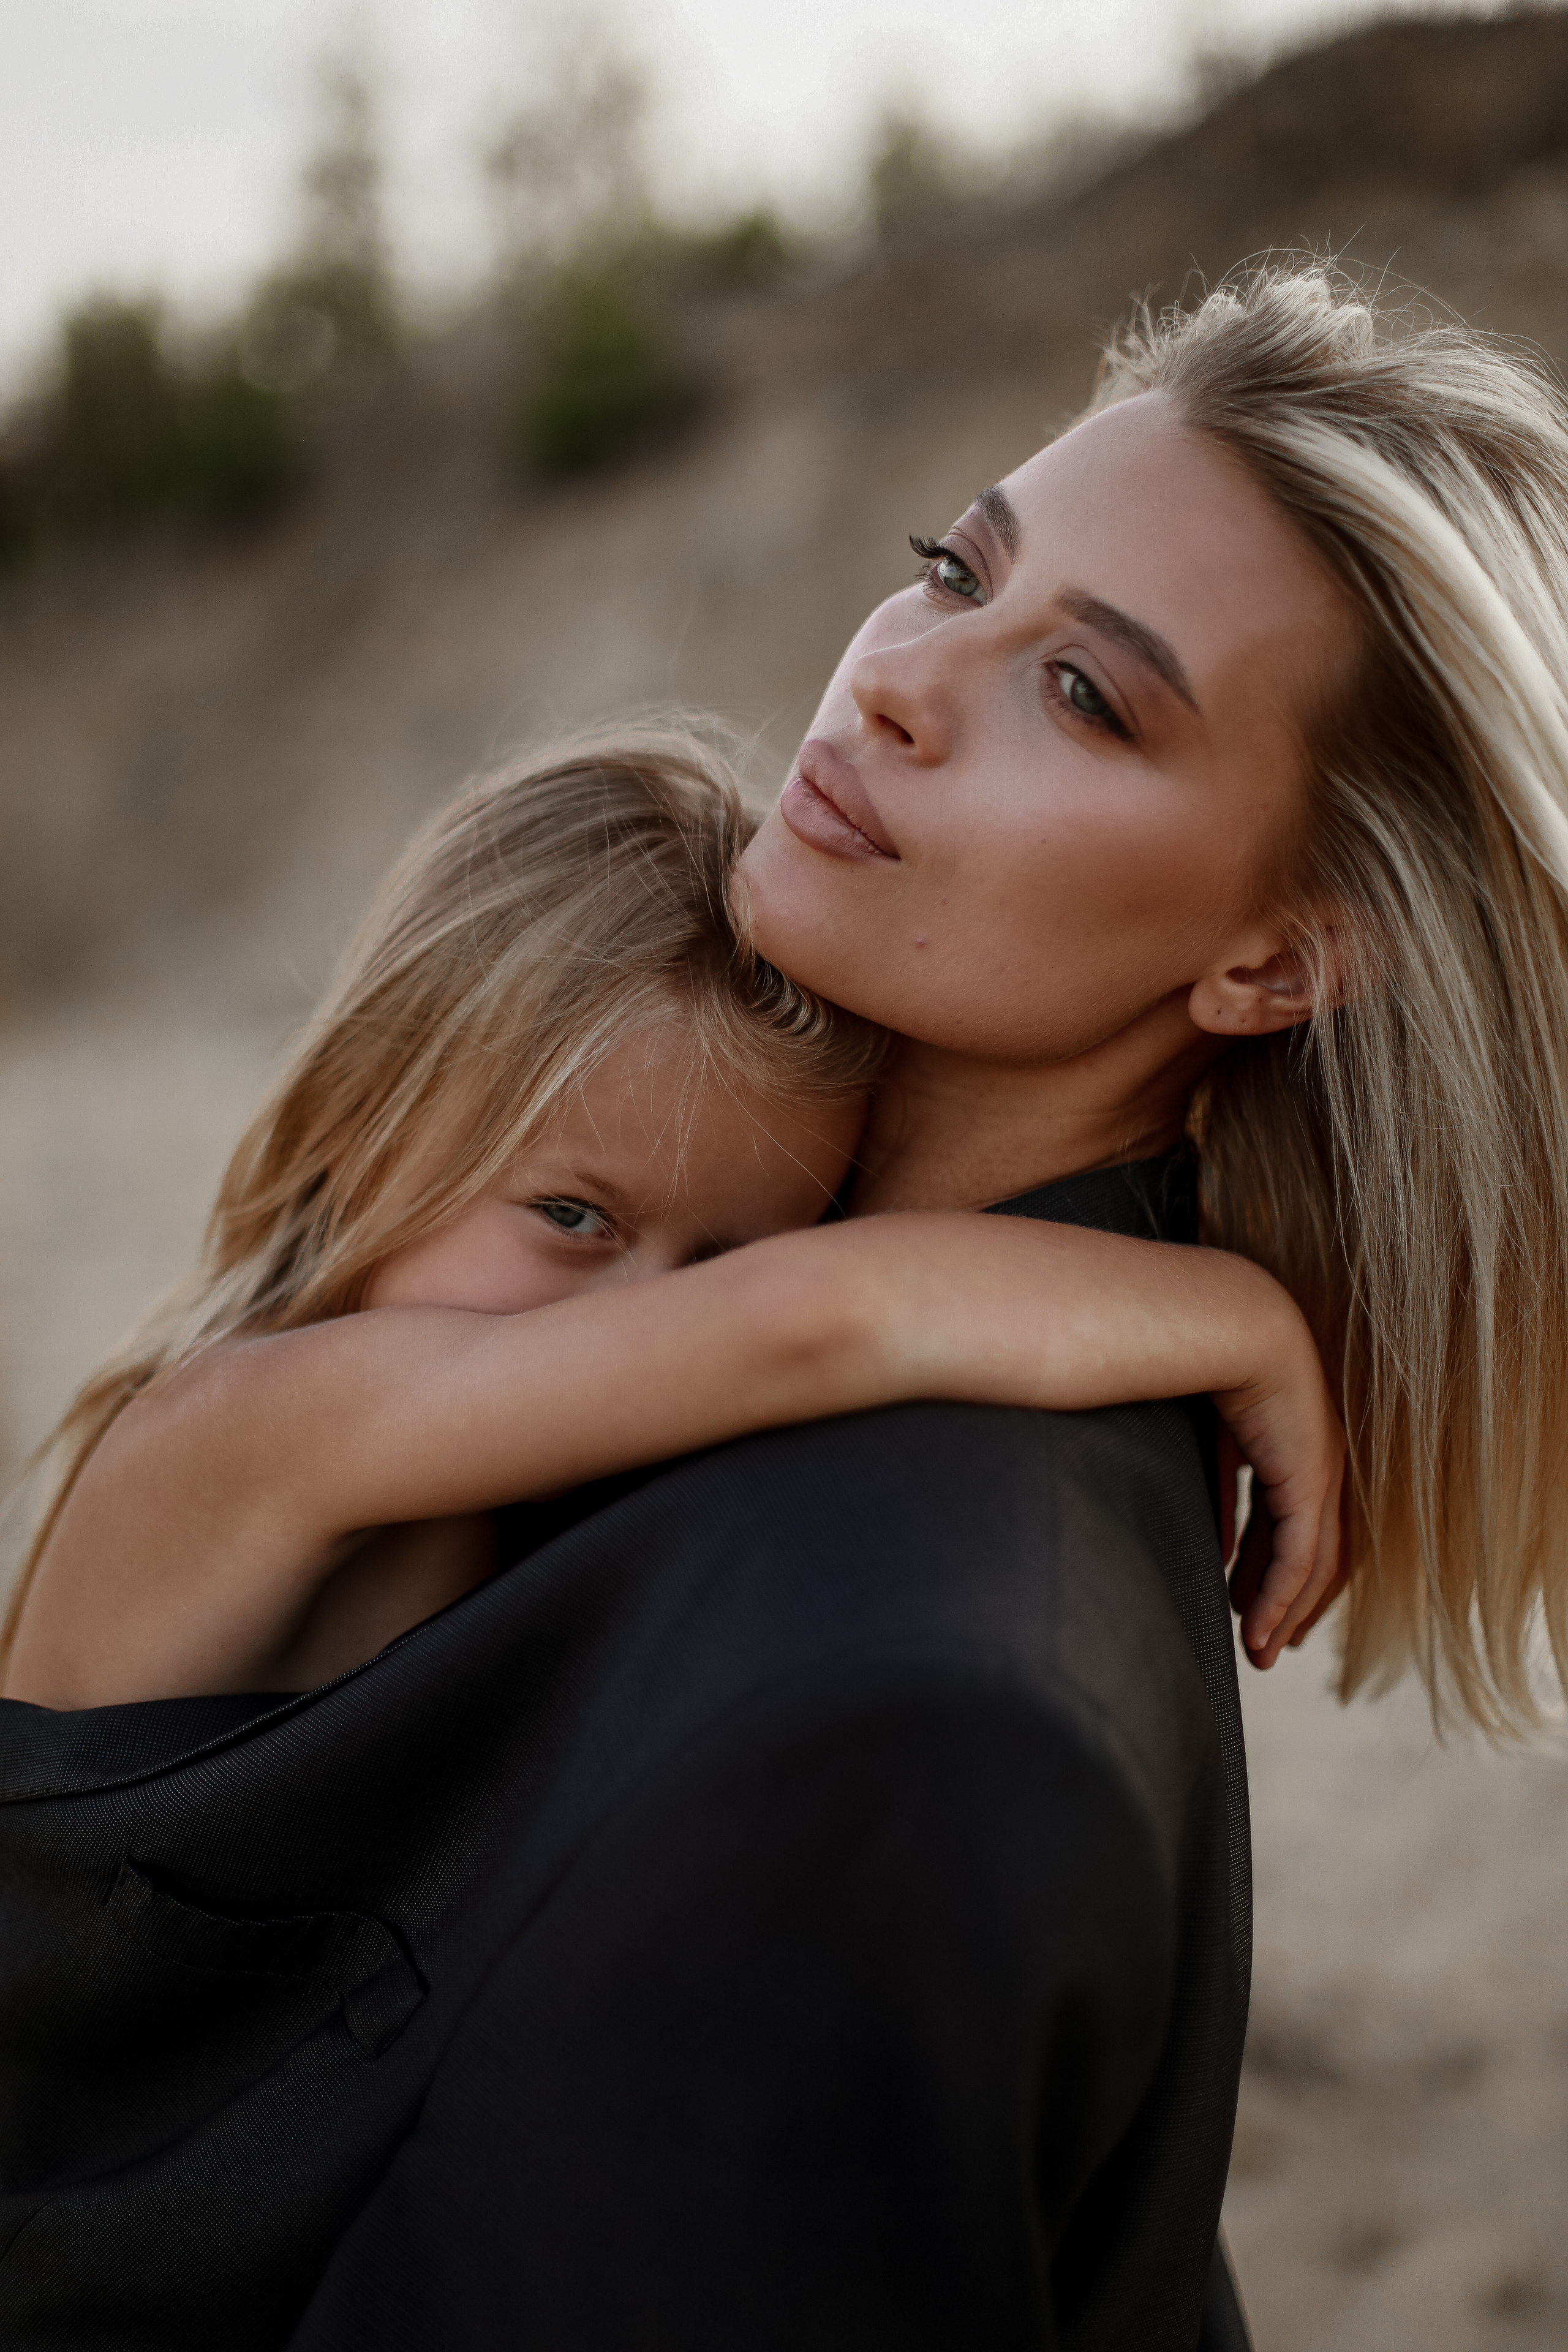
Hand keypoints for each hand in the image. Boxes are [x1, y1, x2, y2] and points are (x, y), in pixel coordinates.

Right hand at [1214, 1339, 1347, 1669]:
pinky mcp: (1311, 1484)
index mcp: (1299, 1446)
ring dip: (1286, 1613)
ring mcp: (1323, 1474)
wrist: (1226, 1323)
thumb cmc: (1207, 1362)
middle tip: (1265, 1642)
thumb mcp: (1212, 1438)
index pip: (1299, 1524)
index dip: (1277, 1570)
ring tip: (1259, 1651)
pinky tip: (1258, 1629)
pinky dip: (1278, 1600)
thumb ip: (1220, 1489)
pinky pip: (1299, 1559)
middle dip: (1290, 1603)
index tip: (1249, 1604)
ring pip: (1314, 1567)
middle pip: (1318, 1554)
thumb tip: (1214, 1547)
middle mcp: (1322, 1463)